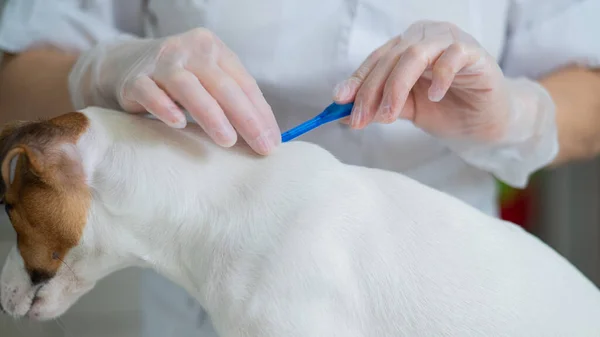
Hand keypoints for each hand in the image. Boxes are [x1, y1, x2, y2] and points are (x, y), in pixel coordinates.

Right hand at [69, 28, 280, 154]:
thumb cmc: (180, 79)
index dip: (261, 114)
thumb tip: (267, 138)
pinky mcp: (135, 79)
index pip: (244, 84)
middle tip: (260, 147)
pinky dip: (164, 108)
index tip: (272, 142)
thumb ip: (234, 100)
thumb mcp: (209, 80)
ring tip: (227, 140)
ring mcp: (161, 62)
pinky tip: (178, 123)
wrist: (125, 64)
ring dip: (211, 115)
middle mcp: (189, 50)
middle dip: (246, 119)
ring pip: (189, 88)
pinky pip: (150, 93)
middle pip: (222, 86)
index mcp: (214, 50)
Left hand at [333, 20, 557, 186]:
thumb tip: (343, 110)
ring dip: (396, 87)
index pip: (376, 60)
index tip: (339, 102)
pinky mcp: (474, 51)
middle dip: (371, 91)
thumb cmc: (446, 110)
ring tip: (389, 116)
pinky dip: (439, 76)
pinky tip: (433, 97)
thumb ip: (380, 104)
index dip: (357, 81)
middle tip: (360, 120)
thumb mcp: (406, 109)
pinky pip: (452, 56)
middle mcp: (425, 37)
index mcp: (406, 46)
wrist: (486, 122)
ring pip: (414, 55)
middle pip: (390, 58)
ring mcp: (450, 41)